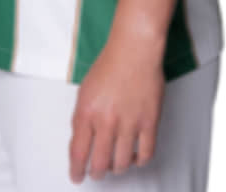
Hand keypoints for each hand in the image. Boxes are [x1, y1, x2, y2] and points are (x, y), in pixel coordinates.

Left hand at [68, 35, 164, 182]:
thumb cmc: (110, 64)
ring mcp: (129, 122)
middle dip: (96, 173)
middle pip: (100, 164)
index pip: (78, 153)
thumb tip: (82, 142)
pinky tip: (134, 157)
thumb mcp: (85, 90)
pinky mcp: (149, 121)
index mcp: (87, 112)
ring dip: (116, 168)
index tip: (77, 177)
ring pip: (121, 163)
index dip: (76, 170)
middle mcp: (107, 121)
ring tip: (115, 165)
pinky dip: (139, 161)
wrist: (135, 49)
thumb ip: (82, 117)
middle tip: (96, 173)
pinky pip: (145, 154)